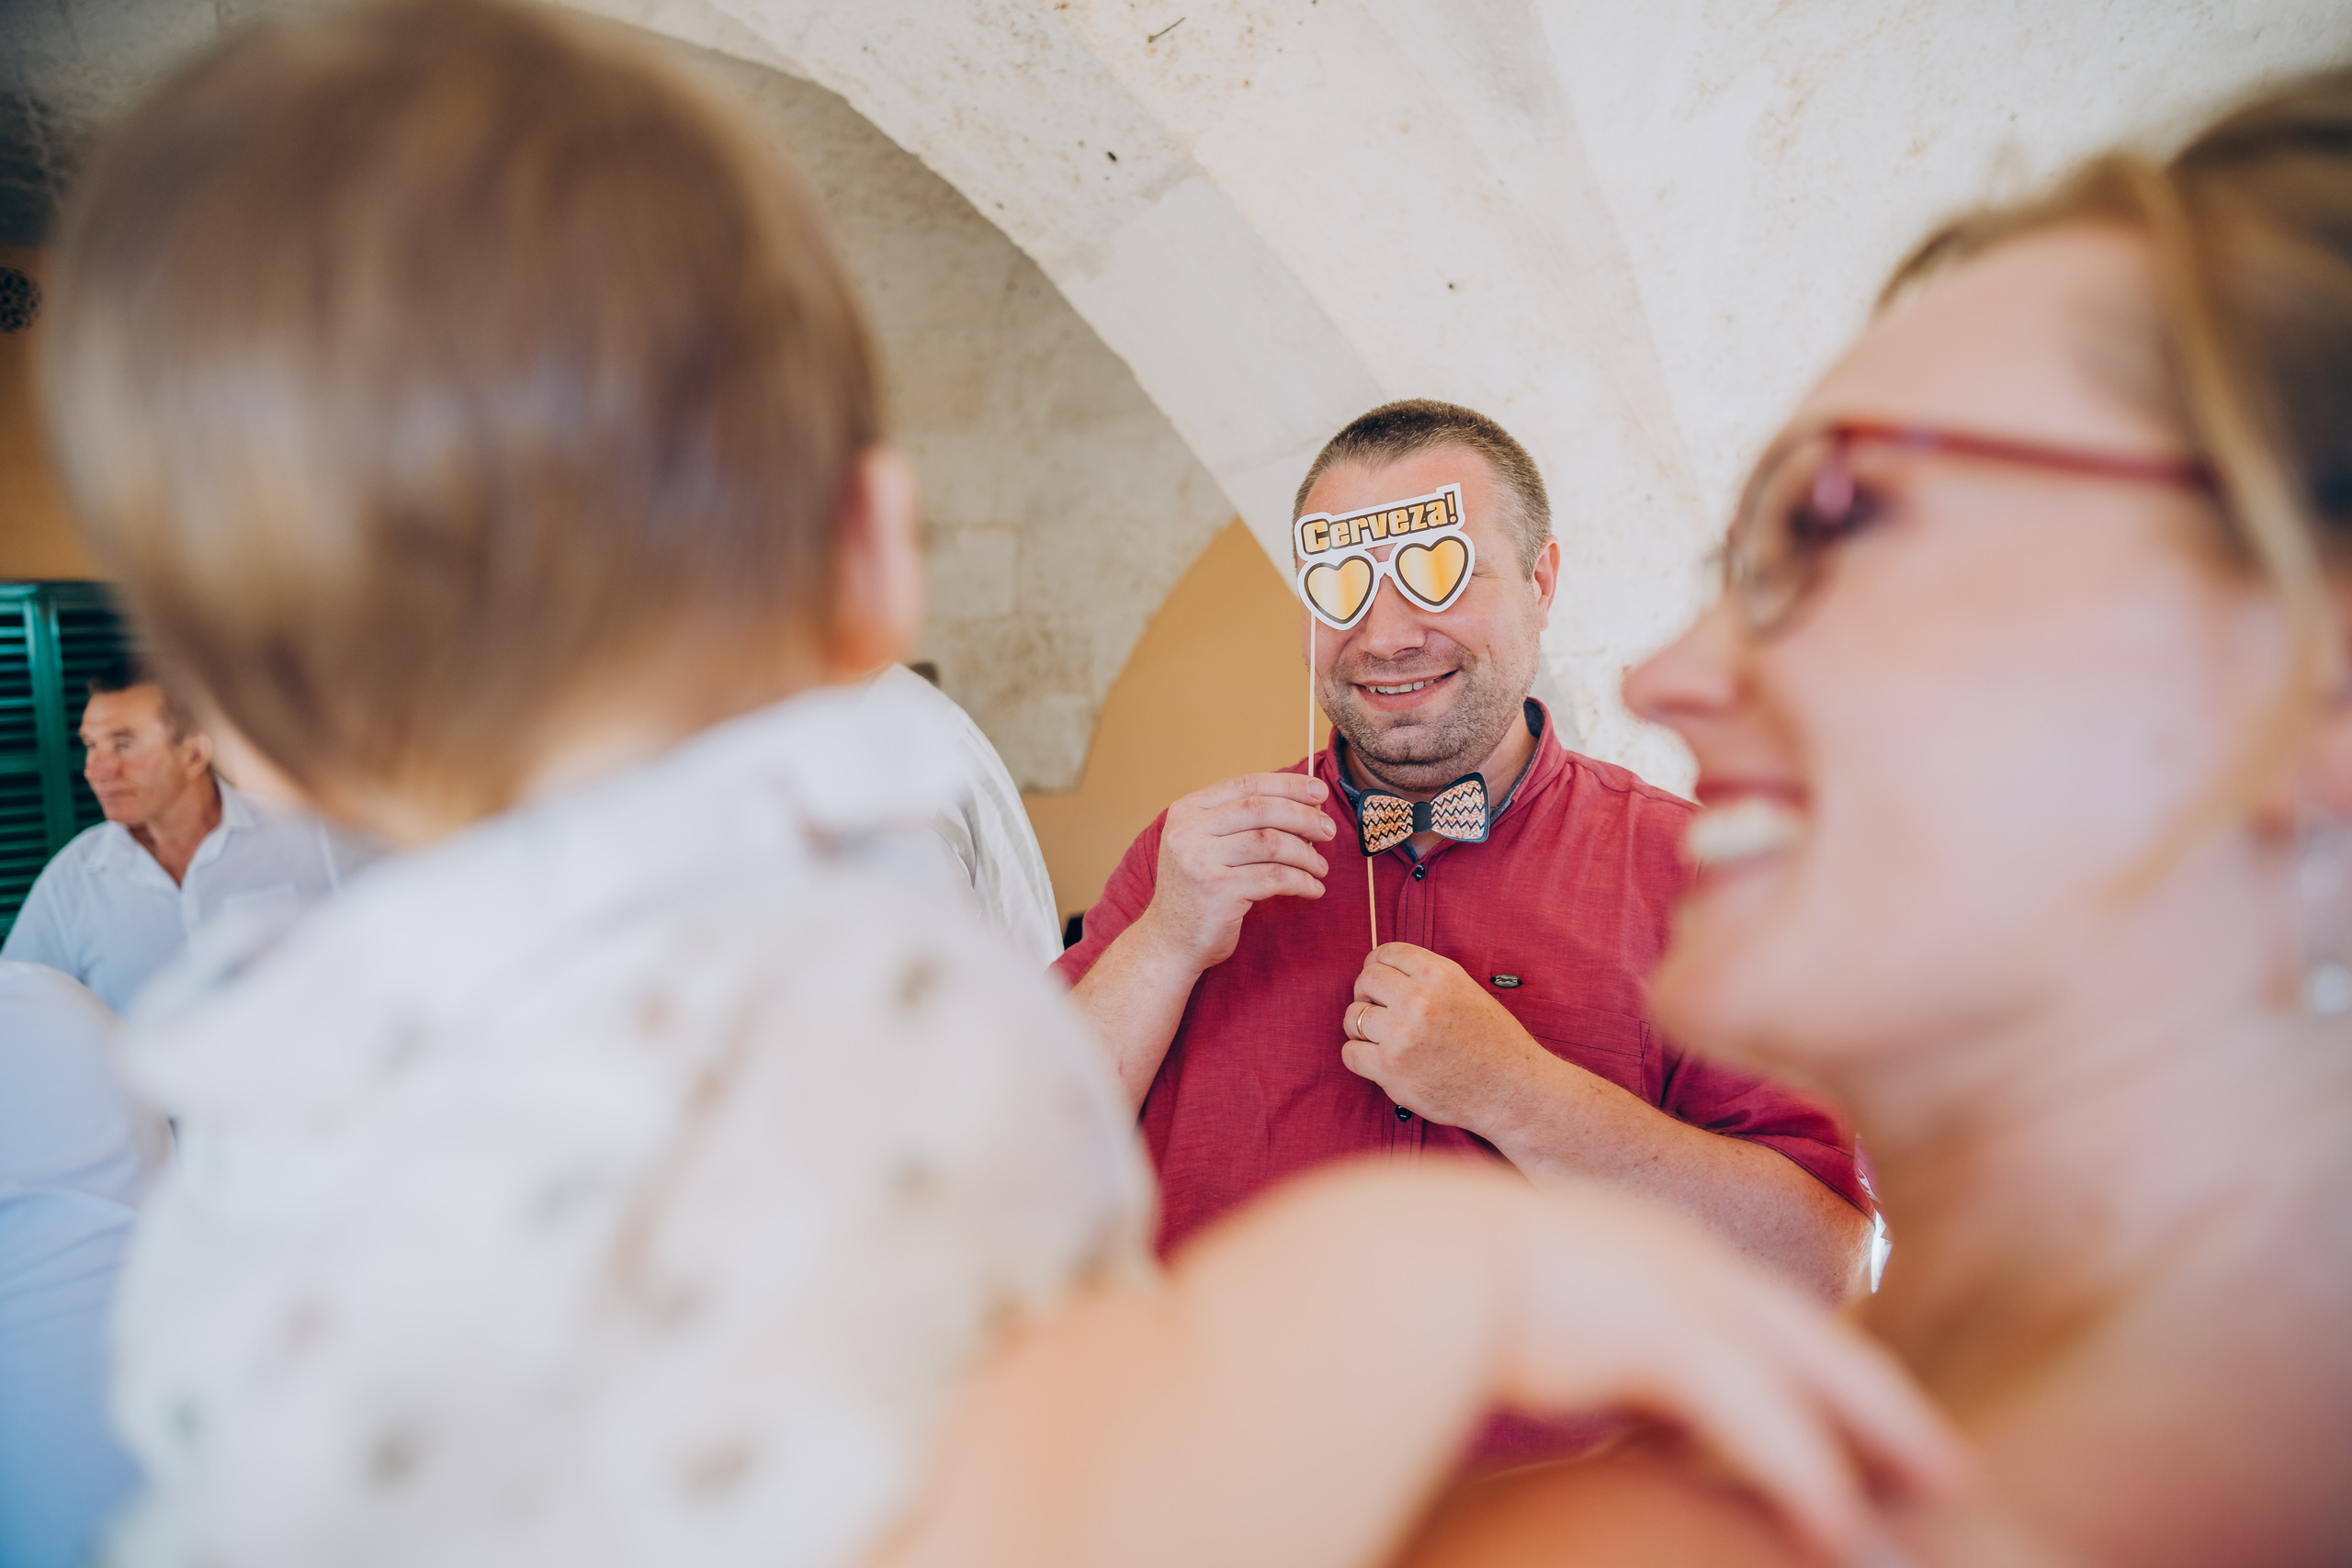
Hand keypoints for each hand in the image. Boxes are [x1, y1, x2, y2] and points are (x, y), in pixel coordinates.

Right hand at [1133, 772, 1335, 972]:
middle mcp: (1190, 832)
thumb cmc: (1197, 892)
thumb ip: (1240, 822)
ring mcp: (1201, 861)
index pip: (1246, 785)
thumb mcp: (1205, 845)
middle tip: (1328, 831)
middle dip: (1304, 817)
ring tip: (1320, 867)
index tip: (1320, 792)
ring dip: (1306, 854)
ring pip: (1271, 843)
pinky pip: (1274, 878)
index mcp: (1187, 811)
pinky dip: (1301, 882)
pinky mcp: (1218, 892)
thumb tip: (1303, 804)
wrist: (1169, 942)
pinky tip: (1312, 888)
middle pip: (1261, 809)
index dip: (1288, 785)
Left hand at [1342, 942, 1555, 1128]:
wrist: (1511, 1090)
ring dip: (1361, 1026)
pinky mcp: (1390, 1069)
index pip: (1386, 953)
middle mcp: (1418, 1000)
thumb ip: (1428, 979)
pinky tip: (1379, 1060)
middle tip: (1377, 1009)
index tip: (1378, 979)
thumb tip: (1386, 971)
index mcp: (1439, 975)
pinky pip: (1350, 1053)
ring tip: (1379, 1038)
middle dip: (1366, 993)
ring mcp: (1402, 1035)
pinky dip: (1359, 1057)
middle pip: (1366, 979)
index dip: (1376, 964)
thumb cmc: (1494, 1044)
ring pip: (1353, 1016)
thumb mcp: (1467, 991)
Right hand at [1481, 1176, 1967, 1562]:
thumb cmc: (1437, 1285)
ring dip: (1883, 1433)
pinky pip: (1759, 1416)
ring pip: (1812, 1370)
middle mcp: (1680, 1257)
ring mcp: (1680, 1287)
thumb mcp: (1528, 1308)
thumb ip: (1570, 1340)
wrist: (1410, 1259)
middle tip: (1948, 1464)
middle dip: (1884, 1402)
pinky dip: (1806, 1470)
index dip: (1814, 1367)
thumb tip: (1569, 1373)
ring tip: (1945, 1485)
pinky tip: (1842, 1524)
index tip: (1855, 1413)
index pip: (1755, 1315)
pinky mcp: (1666, 1333)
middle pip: (1812, 1338)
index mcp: (1647, 1248)